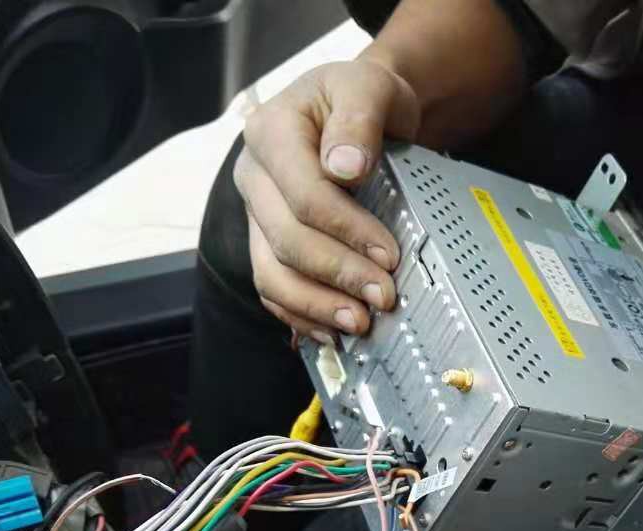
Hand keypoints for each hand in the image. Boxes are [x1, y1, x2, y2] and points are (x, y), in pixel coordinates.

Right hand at [234, 60, 421, 342]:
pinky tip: (333, 331)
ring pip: (272, 274)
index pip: (303, 195)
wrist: (361, 110)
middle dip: (339, 275)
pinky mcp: (267, 242)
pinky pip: (274, 289)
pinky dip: (302, 315)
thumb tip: (345, 166)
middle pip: (287, 240)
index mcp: (270, 132)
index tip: (388, 254)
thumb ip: (359, 118)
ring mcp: (257, 214)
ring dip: (317, 306)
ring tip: (359, 324)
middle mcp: (254, 176)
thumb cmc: (364, 97)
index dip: (346, 231)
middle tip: (384, 296)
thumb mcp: (369, 87)